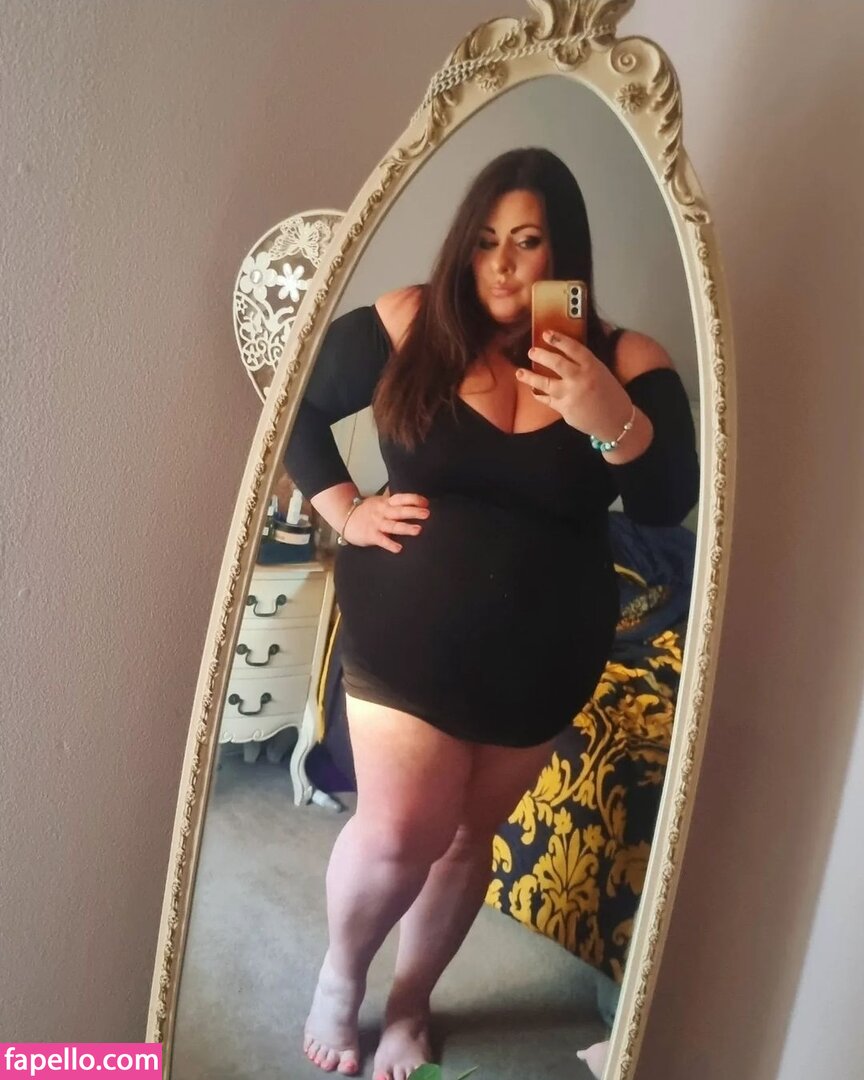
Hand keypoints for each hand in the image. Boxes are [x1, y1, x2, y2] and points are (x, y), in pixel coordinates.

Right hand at [342, 492, 429, 553]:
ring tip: (418, 530)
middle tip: (426, 514)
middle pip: (399, 511)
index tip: (426, 503)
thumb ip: (394, 501)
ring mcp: (377, 524)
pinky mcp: (371, 535)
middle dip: (413, 512)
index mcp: (386, 503)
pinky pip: (382, 540)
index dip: (414, 500)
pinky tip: (399, 548)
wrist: (344, 516)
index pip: (401, 498)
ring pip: (393, 526)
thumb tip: (412, 499)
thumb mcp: (379, 501)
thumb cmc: (366, 511)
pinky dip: (390, 544)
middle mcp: (382, 512)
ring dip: (405, 528)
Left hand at [516, 330, 633, 440]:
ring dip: (530, 377)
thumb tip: (565, 352)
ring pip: (545, 383)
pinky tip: (533, 391)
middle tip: (531, 351)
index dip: (559, 339)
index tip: (546, 333)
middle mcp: (581, 379)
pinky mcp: (565, 409)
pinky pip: (547, 400)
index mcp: (593, 366)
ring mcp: (571, 395)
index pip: (573, 348)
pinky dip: (538, 395)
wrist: (616, 421)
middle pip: (556, 363)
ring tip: (519, 372)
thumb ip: (585, 364)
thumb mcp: (602, 373)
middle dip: (541, 355)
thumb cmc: (610, 394)